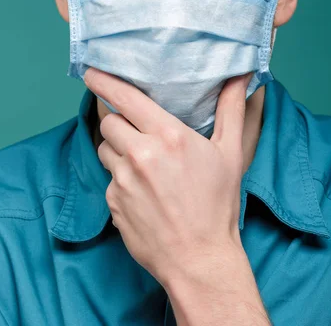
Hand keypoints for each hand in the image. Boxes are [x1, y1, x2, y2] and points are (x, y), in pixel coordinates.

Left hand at [84, 67, 251, 286]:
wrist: (199, 259)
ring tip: (144, 165)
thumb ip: (231, 110)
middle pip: (110, 121)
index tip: (91, 72)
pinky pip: (109, 179)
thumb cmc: (217, 205)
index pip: (125, 98)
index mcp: (168, 136)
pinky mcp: (112, 203)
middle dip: (119, 121)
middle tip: (138, 132)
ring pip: (105, 149)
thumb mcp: (230, 153)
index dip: (104, 81)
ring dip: (118, 150)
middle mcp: (140, 154)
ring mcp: (122, 180)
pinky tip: (143, 192)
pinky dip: (120, 179)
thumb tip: (239, 77)